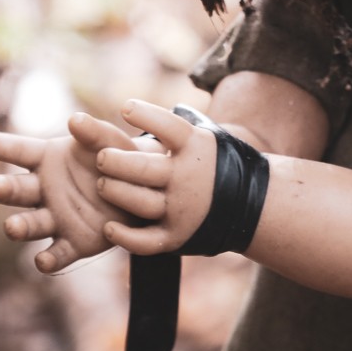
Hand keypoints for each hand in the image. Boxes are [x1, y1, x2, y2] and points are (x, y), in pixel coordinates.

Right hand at [0, 112, 139, 272]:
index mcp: (49, 160)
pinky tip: (43, 260)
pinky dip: (47, 260)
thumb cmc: (121, 161)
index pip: (18, 151)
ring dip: (18, 226)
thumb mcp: (112, 142)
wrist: (147, 193)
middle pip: (18, 190)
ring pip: (30, 224)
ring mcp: (56, 219)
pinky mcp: (74, 244)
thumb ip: (95, 132)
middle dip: (5, 189)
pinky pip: (56, 254)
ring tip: (12, 226)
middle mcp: (44, 191)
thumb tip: (75, 120)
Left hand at [97, 100, 217, 254]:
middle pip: (144, 168)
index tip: (125, 108)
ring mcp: (182, 209)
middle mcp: (189, 177)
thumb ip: (172, 132)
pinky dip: (125, 236)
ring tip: (102, 184)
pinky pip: (145, 242)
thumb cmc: (214, 166)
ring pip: (139, 203)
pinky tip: (109, 227)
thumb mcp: (204, 141)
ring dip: (116, 192)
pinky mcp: (177, 237)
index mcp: (197, 148)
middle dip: (116, 161)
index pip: (169, 127)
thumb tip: (131, 110)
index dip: (146, 115)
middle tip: (101, 157)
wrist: (250, 205)